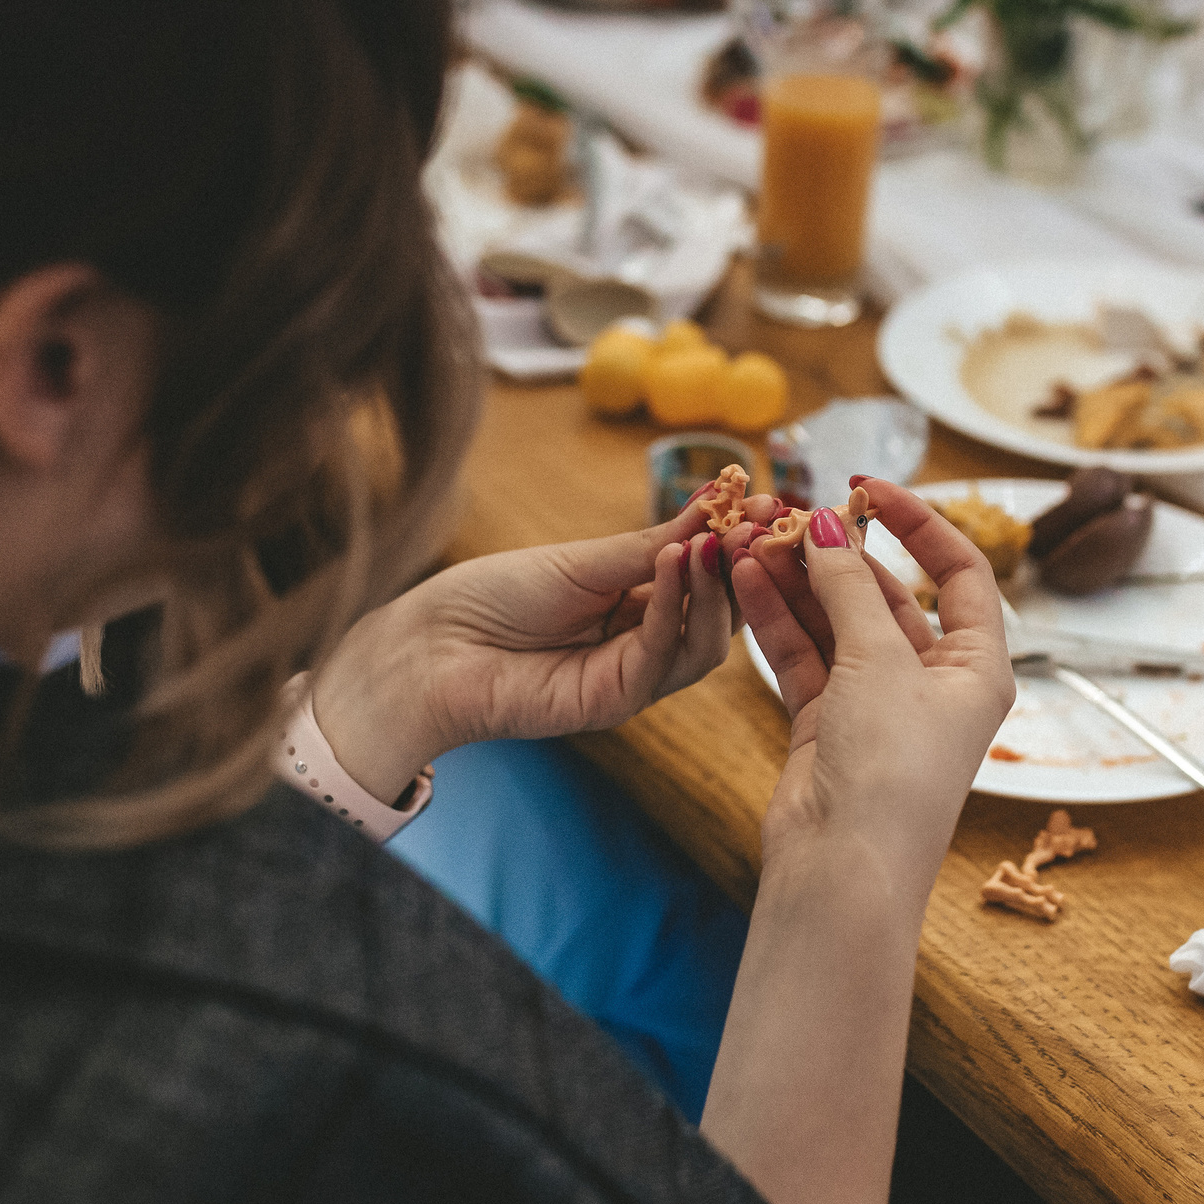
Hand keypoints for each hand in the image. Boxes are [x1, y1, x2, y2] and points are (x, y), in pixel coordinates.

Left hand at [311, 490, 785, 800]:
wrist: (433, 646)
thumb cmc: (495, 597)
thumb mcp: (585, 559)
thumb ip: (652, 544)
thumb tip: (716, 503)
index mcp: (638, 602)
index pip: (707, 575)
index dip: (739, 543)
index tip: (770, 503)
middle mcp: (644, 642)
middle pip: (719, 613)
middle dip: (743, 566)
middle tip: (763, 521)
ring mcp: (633, 676)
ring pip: (704, 641)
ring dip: (718, 588)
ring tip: (719, 540)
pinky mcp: (615, 701)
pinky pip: (663, 656)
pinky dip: (677, 606)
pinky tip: (680, 562)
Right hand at [732, 478, 1013, 901]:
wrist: (842, 868)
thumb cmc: (890, 772)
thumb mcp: (877, 661)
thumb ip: (847, 585)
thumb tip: (826, 523)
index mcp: (978, 668)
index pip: (960, 573)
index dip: (920, 524)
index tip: (868, 488)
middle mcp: (932, 684)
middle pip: (886, 595)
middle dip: (837, 553)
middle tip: (788, 513)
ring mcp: (877, 704)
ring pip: (836, 623)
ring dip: (797, 580)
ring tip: (752, 539)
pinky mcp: (828, 724)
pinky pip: (803, 655)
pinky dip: (777, 618)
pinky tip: (746, 579)